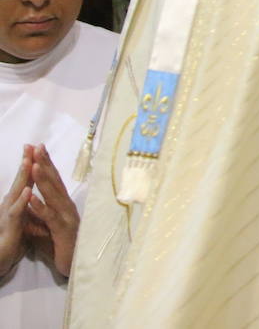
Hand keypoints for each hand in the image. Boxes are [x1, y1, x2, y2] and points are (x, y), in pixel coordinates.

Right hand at [0, 149, 31, 277]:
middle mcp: (12, 205)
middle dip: (26, 163)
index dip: (32, 163)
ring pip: (17, 192)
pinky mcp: (11, 227)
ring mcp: (9, 215)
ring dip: (23, 177)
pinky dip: (22, 201)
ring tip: (29, 161)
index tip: (38, 146)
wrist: (0, 259)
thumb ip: (28, 203)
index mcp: (17, 201)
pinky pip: (17, 212)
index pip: (26, 179)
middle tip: (31, 145)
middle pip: (20, 180)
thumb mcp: (23, 217)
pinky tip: (28, 191)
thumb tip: (32, 190)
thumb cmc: (11, 237)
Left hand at [24, 144, 77, 277]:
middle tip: (36, 146)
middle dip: (44, 163)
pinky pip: (49, 217)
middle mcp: (66, 206)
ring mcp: (66, 217)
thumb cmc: (60, 246)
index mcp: (61, 204)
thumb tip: (28, 202)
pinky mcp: (63, 230)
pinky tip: (31, 198)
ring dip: (43, 180)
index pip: (52, 180)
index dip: (45, 163)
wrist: (75, 265)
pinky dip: (40, 207)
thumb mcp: (45, 227)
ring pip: (53, 195)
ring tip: (33, 165)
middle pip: (54, 181)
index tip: (36, 148)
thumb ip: (38, 214)